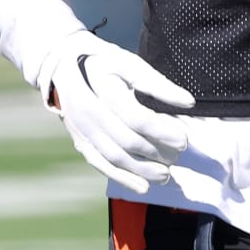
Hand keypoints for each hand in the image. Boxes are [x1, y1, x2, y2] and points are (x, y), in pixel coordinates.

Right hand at [41, 30, 194, 193]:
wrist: (61, 65)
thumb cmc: (103, 62)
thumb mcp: (129, 63)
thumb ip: (158, 83)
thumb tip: (188, 102)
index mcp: (102, 89)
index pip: (136, 117)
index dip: (162, 131)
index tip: (183, 139)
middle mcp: (88, 112)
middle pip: (125, 140)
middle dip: (155, 151)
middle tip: (178, 154)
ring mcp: (82, 129)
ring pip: (113, 157)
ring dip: (141, 170)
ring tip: (166, 175)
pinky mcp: (80, 141)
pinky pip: (100, 164)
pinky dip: (122, 178)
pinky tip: (143, 187)